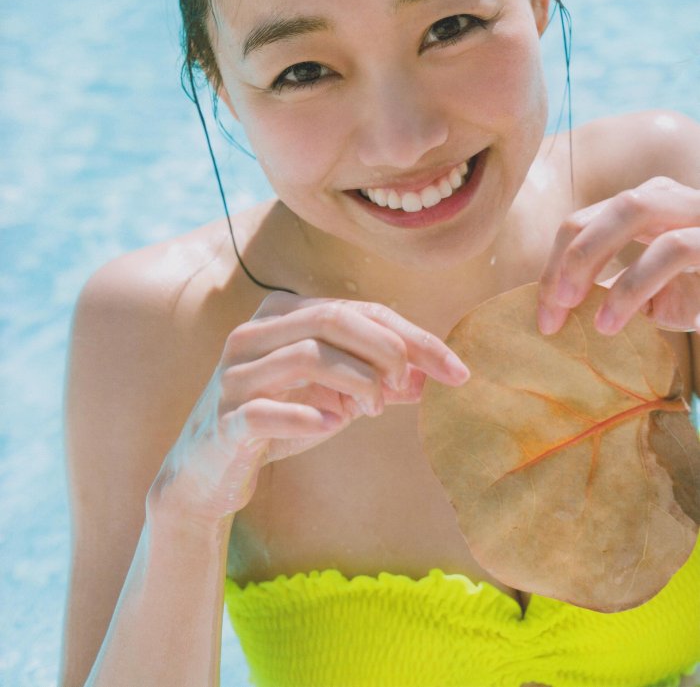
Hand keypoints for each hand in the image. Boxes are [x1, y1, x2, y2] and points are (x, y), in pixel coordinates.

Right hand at [149, 292, 468, 527]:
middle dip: (386, 350)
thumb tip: (429, 375)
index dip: (414, 337)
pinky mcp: (223, 419)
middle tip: (407, 386)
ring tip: (375, 409)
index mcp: (280, 314)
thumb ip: (378, 381)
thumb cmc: (279, 421)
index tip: (457, 371)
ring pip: (307, 356)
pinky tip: (333, 425)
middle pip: (334, 319)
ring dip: (356, 383)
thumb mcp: (335, 397)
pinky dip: (308, 418)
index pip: (358, 309)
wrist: (210, 471)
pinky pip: (267, 410)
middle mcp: (253, 333)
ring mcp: (234, 375)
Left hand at [537, 176, 699, 335]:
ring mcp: (699, 213)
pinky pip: (674, 248)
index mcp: (645, 205)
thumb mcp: (648, 291)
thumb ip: (608, 284)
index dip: (555, 265)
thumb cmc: (699, 295)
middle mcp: (672, 198)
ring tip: (595, 323)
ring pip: (635, 210)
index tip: (545, 315)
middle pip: (606, 207)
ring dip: (603, 268)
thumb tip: (553, 302)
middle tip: (557, 306)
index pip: (584, 221)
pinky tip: (617, 321)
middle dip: (573, 256)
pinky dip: (636, 285)